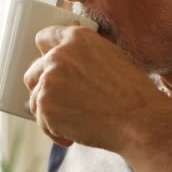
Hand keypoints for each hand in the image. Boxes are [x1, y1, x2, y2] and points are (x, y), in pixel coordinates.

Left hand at [23, 23, 171, 151]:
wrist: (138, 119)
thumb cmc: (132, 91)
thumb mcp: (111, 56)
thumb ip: (85, 51)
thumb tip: (70, 53)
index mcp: (77, 38)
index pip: (44, 36)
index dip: (45, 52)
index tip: (48, 64)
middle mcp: (58, 55)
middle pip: (33, 70)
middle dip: (44, 87)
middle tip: (62, 101)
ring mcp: (49, 81)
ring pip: (35, 98)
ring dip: (51, 111)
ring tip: (75, 121)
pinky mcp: (45, 107)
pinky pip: (41, 121)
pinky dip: (55, 131)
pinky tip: (74, 134)